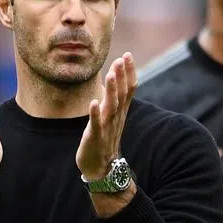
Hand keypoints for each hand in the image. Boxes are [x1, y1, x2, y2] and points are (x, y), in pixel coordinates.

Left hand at [76, 53, 136, 179]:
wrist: (100, 167)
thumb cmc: (104, 138)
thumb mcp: (112, 117)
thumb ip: (115, 98)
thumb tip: (115, 77)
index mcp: (120, 112)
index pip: (129, 89)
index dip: (129, 72)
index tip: (128, 55)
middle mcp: (116, 118)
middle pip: (122, 95)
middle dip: (122, 76)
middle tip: (121, 58)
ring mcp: (106, 128)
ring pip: (111, 107)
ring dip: (112, 90)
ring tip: (110, 74)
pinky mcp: (94, 137)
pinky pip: (95, 125)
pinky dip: (95, 114)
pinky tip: (93, 103)